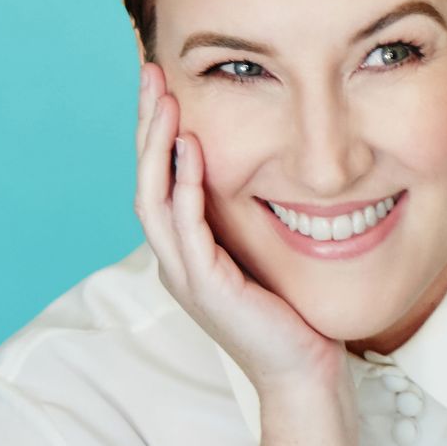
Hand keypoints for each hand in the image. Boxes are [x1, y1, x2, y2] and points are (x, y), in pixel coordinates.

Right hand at [136, 59, 347, 398]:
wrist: (302, 371)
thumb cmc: (288, 312)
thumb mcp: (259, 250)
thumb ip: (243, 214)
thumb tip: (253, 164)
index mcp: (184, 249)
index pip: (158, 179)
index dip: (156, 130)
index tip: (162, 83)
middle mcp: (174, 260)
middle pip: (144, 181)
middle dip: (147, 125)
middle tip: (151, 74)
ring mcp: (185, 276)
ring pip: (154, 201)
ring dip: (158, 149)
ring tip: (166, 103)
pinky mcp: (207, 289)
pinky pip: (187, 231)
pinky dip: (185, 189)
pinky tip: (192, 153)